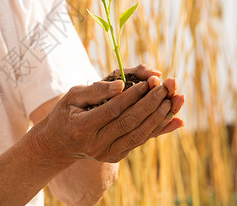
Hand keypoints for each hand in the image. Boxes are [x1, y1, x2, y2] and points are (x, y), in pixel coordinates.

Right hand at [36, 64, 183, 163]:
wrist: (60, 143)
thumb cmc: (66, 113)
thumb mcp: (72, 96)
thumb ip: (96, 90)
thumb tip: (122, 85)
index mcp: (82, 128)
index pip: (113, 110)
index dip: (133, 95)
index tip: (148, 81)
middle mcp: (96, 145)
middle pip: (130, 122)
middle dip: (151, 102)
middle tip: (166, 85)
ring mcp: (107, 153)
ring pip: (140, 134)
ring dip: (160, 116)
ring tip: (175, 98)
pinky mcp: (117, 156)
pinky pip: (141, 140)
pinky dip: (159, 128)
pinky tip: (175, 118)